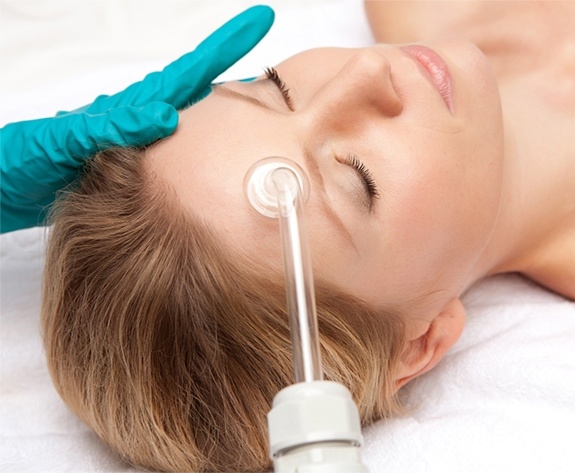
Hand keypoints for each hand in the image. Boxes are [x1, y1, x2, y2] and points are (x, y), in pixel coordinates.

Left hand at [0, 5, 273, 233]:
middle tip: (262, 42)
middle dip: (232, 63)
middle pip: (198, 86)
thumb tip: (165, 116)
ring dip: (225, 103)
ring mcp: (139, 140)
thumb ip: (112, 126)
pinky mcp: (136, 166)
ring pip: (193, 117)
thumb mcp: (62, 140)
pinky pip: (181, 151)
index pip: (188, 73)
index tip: (256, 22)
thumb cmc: (23, 162)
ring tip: (260, 96)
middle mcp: (140, 119)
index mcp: (129, 108)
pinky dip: (204, 146)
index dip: (224, 47)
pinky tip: (217, 155)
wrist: (0, 188)